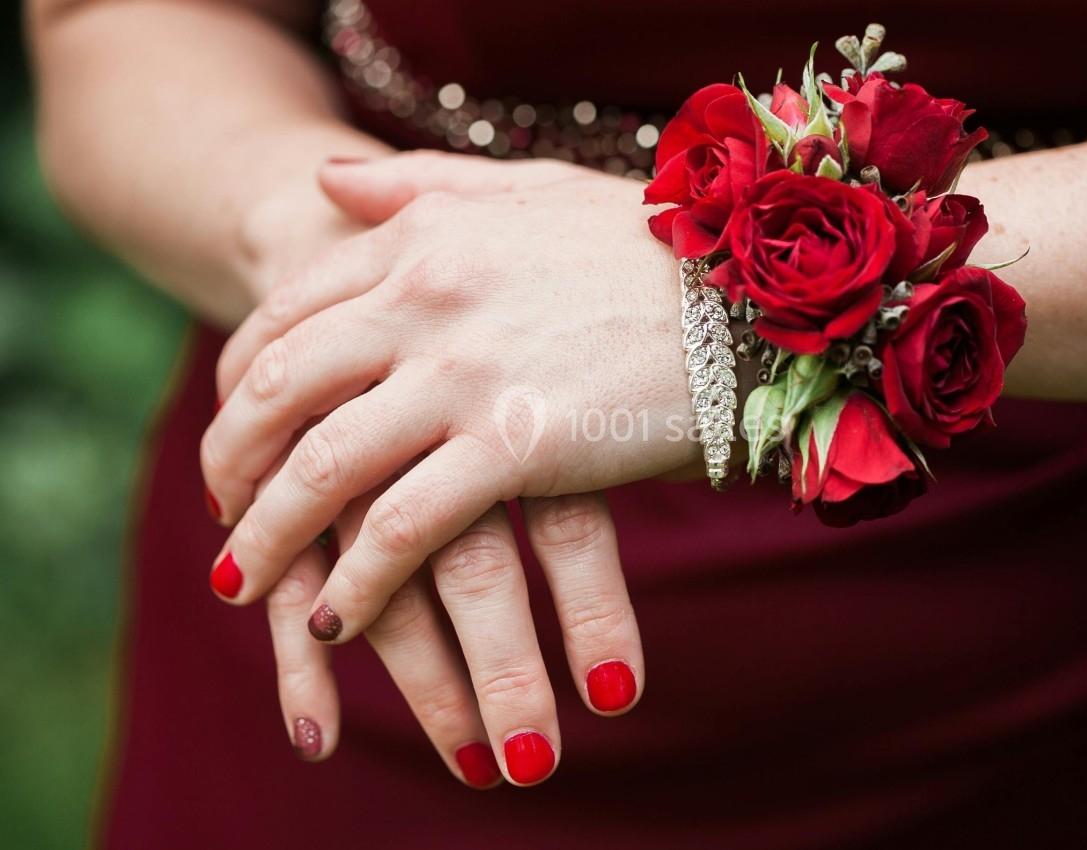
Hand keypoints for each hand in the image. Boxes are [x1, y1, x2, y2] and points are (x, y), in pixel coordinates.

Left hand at [208, 152, 681, 782]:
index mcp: (422, 237)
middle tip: (218, 514)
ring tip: (239, 583)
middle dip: (228, 461)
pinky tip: (334, 617)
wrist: (748, 295)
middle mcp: (425, 296)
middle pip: (279, 388)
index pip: (286, 314)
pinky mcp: (518, 444)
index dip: (238, 383)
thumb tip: (325, 182)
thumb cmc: (647, 246)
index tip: (233, 433)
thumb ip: (419, 186)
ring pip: (323, 466)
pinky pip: (405, 525)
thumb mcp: (526, 192)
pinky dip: (358, 579)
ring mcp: (467, 371)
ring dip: (267, 537)